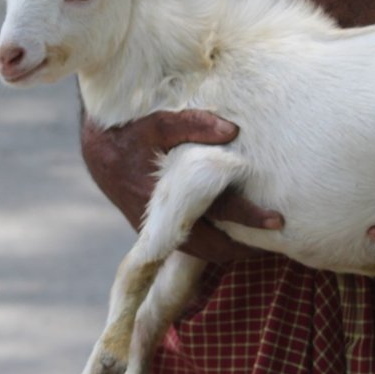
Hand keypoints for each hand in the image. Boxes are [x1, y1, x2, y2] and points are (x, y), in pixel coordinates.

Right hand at [81, 109, 282, 263]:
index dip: (248, 217)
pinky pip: (185, 245)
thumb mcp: (159, 121)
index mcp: (166, 193)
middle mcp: (162, 217)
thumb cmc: (130, 130)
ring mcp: (156, 227)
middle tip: (275, 241)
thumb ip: (193, 123)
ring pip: (197, 251)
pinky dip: (209, 245)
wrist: (96, 147)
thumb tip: (233, 130)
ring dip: (227, 251)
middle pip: (211, 247)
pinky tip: (227, 236)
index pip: (217, 211)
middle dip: (244, 248)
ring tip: (257, 245)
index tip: (277, 220)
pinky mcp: (152, 228)